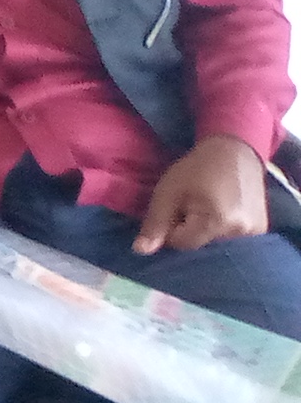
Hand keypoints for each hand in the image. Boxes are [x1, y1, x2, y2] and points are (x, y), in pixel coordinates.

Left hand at [138, 134, 270, 254]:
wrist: (235, 152)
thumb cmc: (197, 169)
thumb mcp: (168, 192)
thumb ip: (155, 223)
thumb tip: (141, 251)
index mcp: (218, 221)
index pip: (182, 244)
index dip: (171, 230)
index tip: (175, 211)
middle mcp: (242, 233)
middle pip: (201, 248)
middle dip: (189, 235)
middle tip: (191, 209)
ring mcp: (256, 233)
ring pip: (216, 248)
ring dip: (205, 236)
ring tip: (207, 210)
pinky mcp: (262, 231)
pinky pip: (232, 244)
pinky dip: (220, 235)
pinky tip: (220, 215)